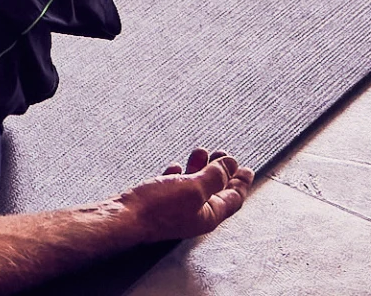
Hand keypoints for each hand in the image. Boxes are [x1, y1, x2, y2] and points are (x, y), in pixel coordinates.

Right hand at [115, 150, 252, 241]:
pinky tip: (177, 167)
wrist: (124, 217)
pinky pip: (176, 187)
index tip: (246, 169)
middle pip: (215, 191)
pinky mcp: (159, 204)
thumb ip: (214, 177)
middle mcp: (195, 214)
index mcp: (209, 215)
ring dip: (200, 169)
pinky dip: (180, 175)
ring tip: (200, 153)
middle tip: (224, 156)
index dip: (241, 182)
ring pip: (195, 186)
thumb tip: (230, 165)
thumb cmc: (157, 208)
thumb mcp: (193, 189)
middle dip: (222, 172)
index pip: (233, 198)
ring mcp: (176, 209)